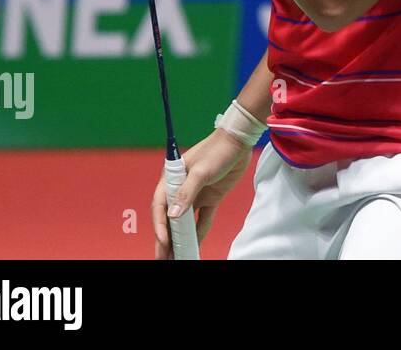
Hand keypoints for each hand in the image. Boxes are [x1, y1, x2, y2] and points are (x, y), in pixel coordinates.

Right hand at [151, 129, 252, 258]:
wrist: (240, 141)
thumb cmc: (217, 150)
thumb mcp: (202, 171)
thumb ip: (187, 192)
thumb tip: (173, 215)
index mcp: (172, 179)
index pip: (160, 206)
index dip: (160, 225)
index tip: (164, 241)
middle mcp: (181, 188)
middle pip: (170, 217)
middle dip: (165, 239)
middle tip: (162, 258)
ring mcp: (196, 194)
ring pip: (185, 221)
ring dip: (181, 238)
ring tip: (177, 256)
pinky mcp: (210, 198)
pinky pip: (203, 218)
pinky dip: (199, 232)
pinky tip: (195, 246)